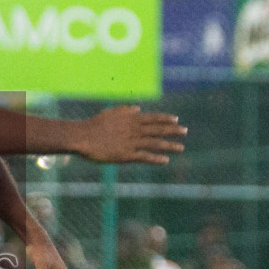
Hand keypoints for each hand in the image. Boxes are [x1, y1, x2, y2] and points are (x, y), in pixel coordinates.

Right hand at [72, 108, 186, 164]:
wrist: (83, 137)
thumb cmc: (94, 125)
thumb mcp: (111, 113)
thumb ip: (126, 110)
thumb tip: (138, 108)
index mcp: (131, 119)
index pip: (153, 118)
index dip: (165, 119)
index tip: (176, 119)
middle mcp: (134, 129)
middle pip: (158, 129)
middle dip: (173, 130)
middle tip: (185, 131)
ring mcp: (131, 142)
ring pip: (155, 143)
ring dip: (169, 145)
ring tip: (181, 148)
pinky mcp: (126, 155)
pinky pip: (144, 156)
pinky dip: (155, 158)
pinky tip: (165, 160)